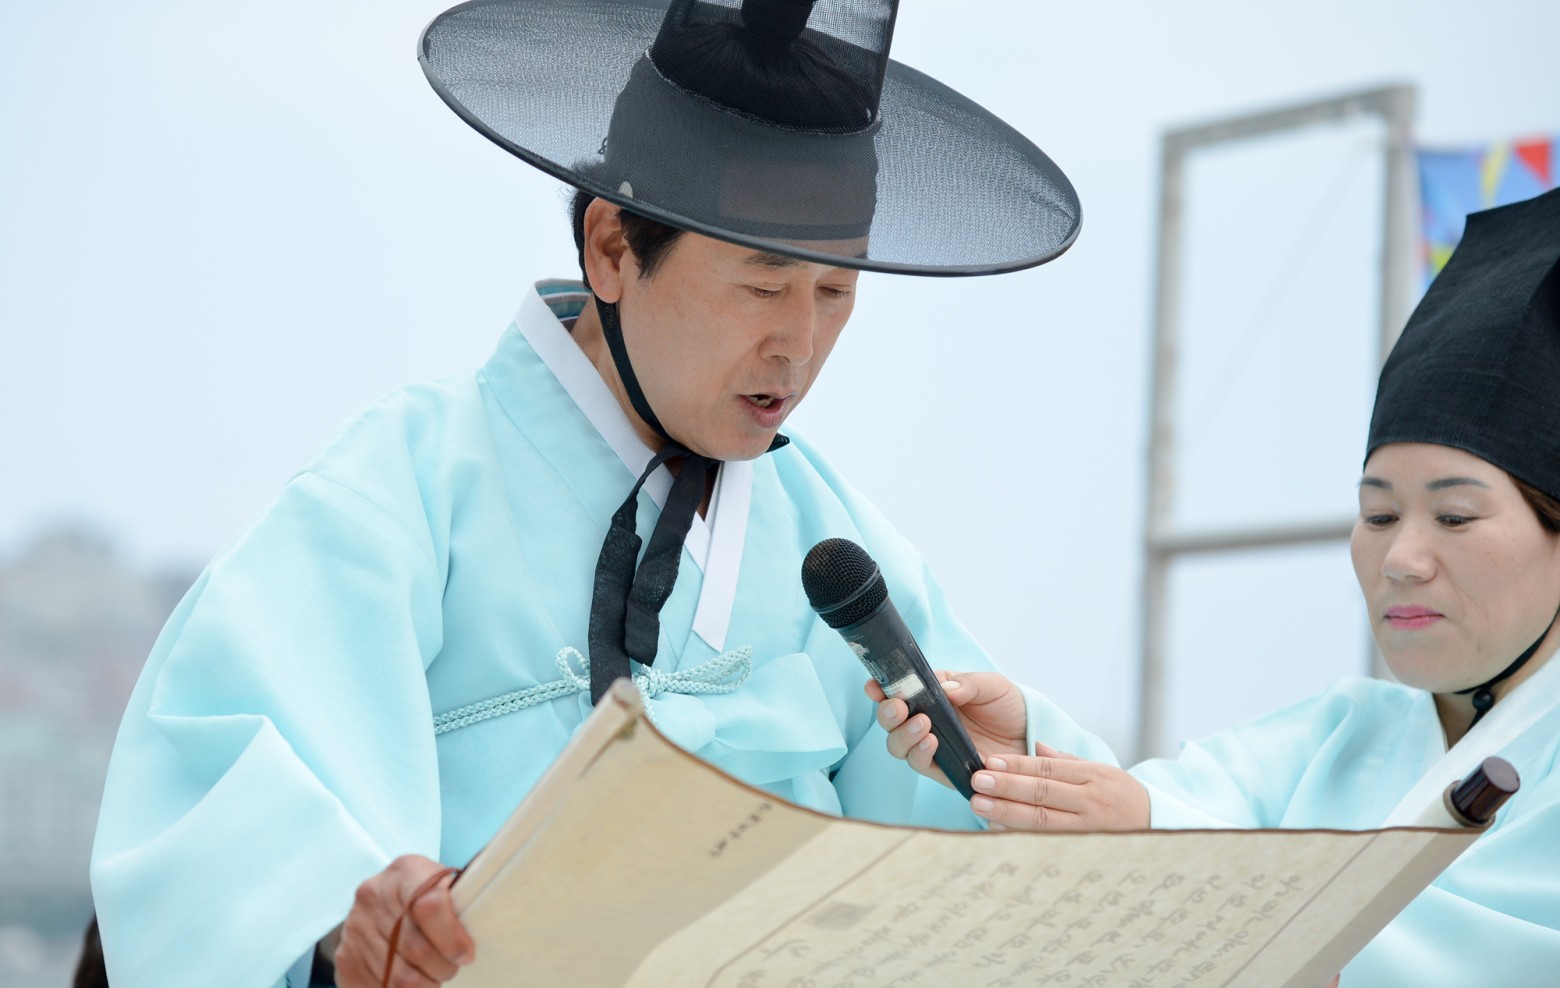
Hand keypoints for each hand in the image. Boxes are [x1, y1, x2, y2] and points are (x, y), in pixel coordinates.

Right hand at [333, 854, 475, 987]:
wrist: (379, 900)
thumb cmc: (424, 895)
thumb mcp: (442, 885)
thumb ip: (458, 903)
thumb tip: (479, 933)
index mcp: (406, 871)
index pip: (430, 905)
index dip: (453, 938)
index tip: (466, 954)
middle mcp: (374, 895)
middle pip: (416, 948)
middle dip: (442, 968)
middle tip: (451, 968)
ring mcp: (354, 927)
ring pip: (398, 977)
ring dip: (425, 985)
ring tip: (434, 977)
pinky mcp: (345, 957)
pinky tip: (413, 984)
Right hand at [867, 671, 1027, 787]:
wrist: (1031, 736)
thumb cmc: (1008, 706)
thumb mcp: (992, 685)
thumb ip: (968, 683)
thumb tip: (946, 688)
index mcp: (931, 696)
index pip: (897, 692)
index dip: (880, 689)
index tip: (874, 686)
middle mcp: (926, 722)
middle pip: (891, 723)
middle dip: (887, 714)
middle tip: (899, 707)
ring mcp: (934, 747)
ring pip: (899, 746)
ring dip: (903, 735)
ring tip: (923, 725)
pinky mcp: (945, 770)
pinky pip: (923, 765)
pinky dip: (921, 754)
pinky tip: (932, 743)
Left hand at [968, 742, 1149, 831]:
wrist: (1159, 829)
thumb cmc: (1123, 797)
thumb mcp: (1103, 771)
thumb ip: (1067, 761)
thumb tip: (1035, 746)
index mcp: (1094, 777)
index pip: (1049, 769)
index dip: (1018, 765)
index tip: (991, 762)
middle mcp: (1091, 802)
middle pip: (1043, 794)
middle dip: (1008, 787)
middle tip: (978, 781)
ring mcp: (1088, 830)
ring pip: (1042, 821)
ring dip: (1008, 813)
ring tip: (980, 804)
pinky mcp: (1084, 850)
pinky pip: (1047, 842)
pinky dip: (1021, 836)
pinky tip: (999, 830)